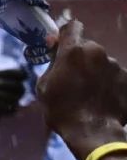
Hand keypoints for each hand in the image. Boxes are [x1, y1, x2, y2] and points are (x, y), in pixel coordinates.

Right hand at [38, 19, 126, 155]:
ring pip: (101, 64)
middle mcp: (98, 52)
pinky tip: (101, 101)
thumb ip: (51, 63)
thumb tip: (54, 47)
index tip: (61, 46)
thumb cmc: (62, 109)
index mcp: (74, 51)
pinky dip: (107, 85)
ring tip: (88, 95)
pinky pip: (113, 77)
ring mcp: (116, 65)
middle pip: (87, 49)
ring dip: (94, 73)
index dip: (66, 34)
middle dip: (80, 60)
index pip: (72, 27)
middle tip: (72, 80)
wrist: (93, 132)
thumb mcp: (44, 87)